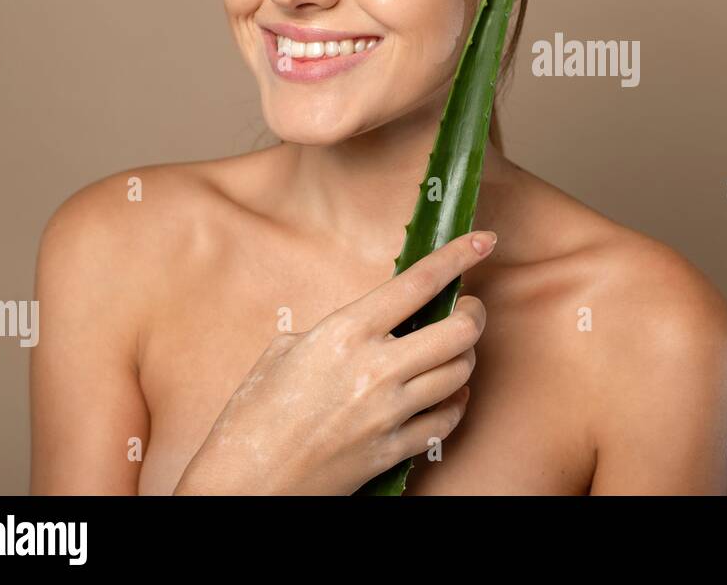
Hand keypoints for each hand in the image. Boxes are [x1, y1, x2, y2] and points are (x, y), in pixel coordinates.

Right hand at [173, 230, 494, 494]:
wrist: (242, 486)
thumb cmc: (250, 419)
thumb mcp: (282, 354)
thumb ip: (333, 332)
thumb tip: (366, 326)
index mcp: (345, 334)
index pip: (418, 283)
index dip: (458, 256)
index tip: (484, 241)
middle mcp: (375, 369)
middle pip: (460, 330)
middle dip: (474, 314)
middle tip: (468, 309)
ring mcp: (389, 413)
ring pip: (460, 373)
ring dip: (465, 357)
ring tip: (452, 351)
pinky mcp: (393, 451)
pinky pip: (446, 420)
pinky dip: (455, 402)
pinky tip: (449, 394)